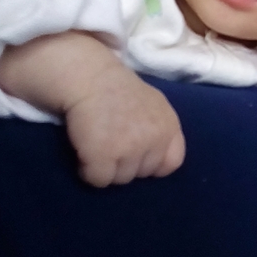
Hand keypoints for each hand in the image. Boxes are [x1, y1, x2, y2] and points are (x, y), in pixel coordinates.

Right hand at [64, 64, 184, 187]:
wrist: (89, 76)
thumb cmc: (117, 89)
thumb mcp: (153, 105)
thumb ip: (159, 130)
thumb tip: (157, 161)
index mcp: (169, 126)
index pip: (171, 163)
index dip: (152, 163)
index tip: (136, 154)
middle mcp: (154, 139)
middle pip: (142, 174)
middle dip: (126, 163)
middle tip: (111, 142)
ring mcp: (130, 149)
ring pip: (120, 179)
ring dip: (108, 168)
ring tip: (98, 143)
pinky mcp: (103, 156)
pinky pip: (98, 180)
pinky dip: (88, 171)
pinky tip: (85, 151)